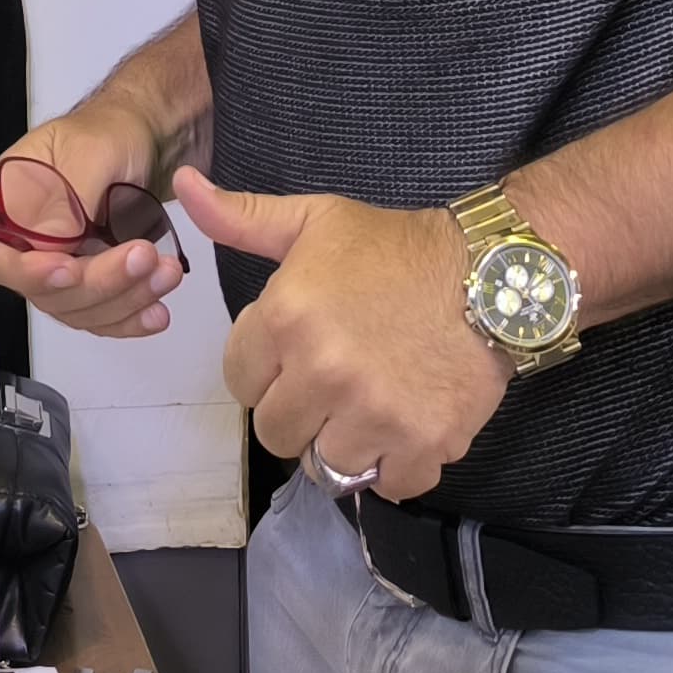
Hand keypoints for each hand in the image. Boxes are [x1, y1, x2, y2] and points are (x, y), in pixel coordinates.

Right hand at [0, 97, 184, 340]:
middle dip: (99, 281)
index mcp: (7, 206)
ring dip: (125, 299)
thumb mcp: (89, 151)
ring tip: (168, 273)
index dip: (28, 273)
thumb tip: (53, 247)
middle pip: (46, 291)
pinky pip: (102, 315)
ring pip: (79, 309)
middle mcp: (25, 246)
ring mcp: (58, 270)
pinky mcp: (90, 285)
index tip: (69, 270)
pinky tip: (157, 314)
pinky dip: (130, 319)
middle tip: (145, 256)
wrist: (140, 141)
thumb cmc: (107, 133)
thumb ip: (69, 198)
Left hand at [177, 172, 504, 504]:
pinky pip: (389, 487)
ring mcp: (374, 414)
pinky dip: (396, 467)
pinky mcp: (423, 443)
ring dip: (346, 442)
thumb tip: (182, 185)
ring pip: (328, 467)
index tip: (297, 350)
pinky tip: (405, 426)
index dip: (266, 366)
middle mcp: (324, 372)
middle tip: (336, 380)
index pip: (239, 381)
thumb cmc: (393, 248)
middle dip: (300, 411)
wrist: (490, 273)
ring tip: (371, 403)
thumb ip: (242, 218)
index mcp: (286, 318)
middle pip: (277, 433)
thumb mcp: (314, 222)